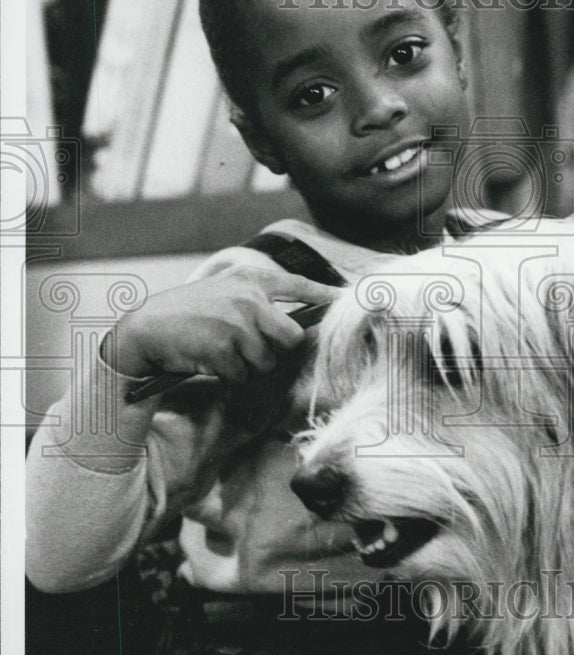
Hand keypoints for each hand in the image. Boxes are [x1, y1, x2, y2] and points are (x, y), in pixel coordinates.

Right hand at [106, 266, 337, 380]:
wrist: (147, 328)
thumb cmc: (187, 313)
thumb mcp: (223, 291)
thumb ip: (256, 300)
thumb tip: (294, 325)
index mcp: (250, 280)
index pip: (298, 284)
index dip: (324, 295)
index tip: (345, 299)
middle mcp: (250, 298)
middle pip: (292, 338)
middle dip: (277, 351)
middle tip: (251, 350)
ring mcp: (238, 323)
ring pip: (266, 362)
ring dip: (247, 365)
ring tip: (221, 351)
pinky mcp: (224, 348)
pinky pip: (242, 375)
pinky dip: (228, 375)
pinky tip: (208, 360)